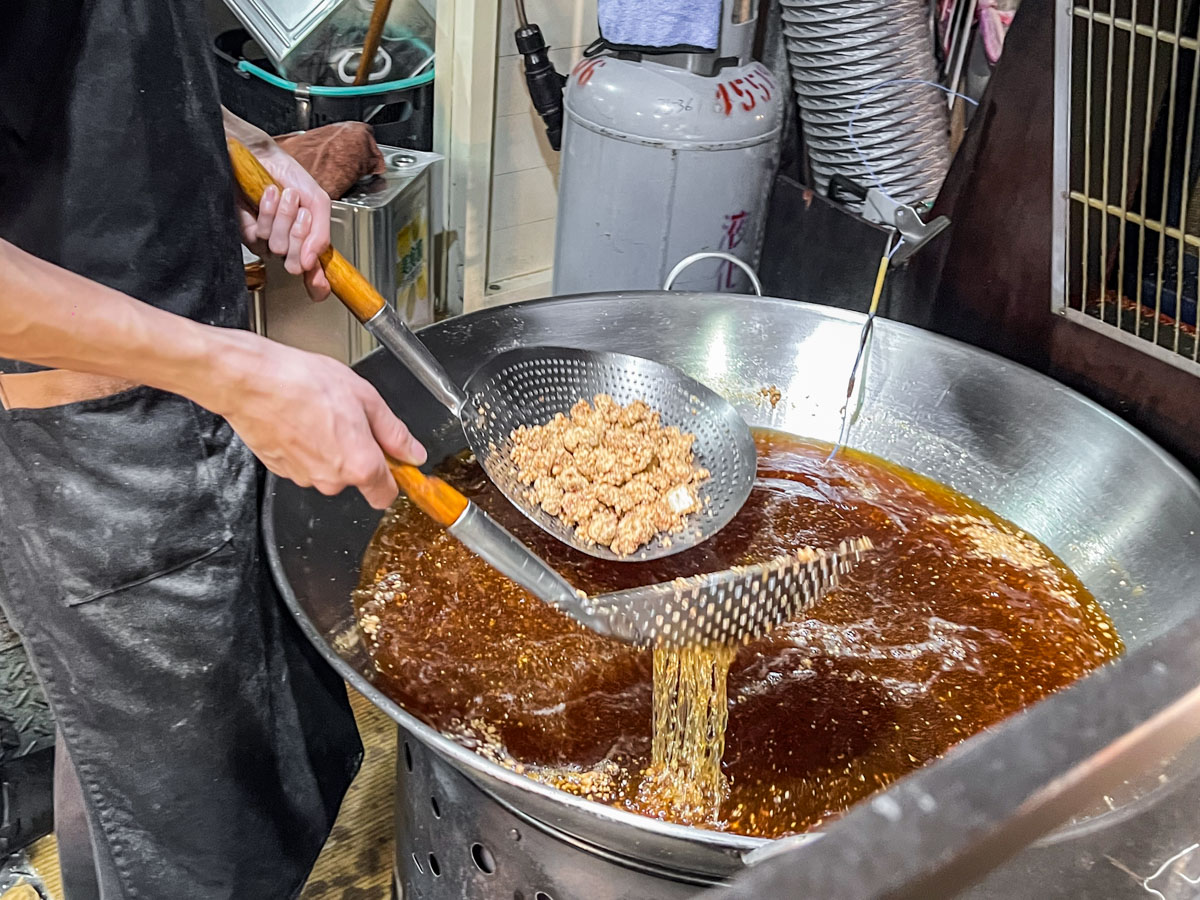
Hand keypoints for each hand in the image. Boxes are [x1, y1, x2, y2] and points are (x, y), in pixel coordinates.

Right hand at [213, 334, 425, 508]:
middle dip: (358, 452)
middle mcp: (331, 480)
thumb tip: (412, 452)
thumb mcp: (366, 398)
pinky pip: (304, 462)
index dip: (393, 477)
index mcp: (359, 465)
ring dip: (331, 446)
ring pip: (328, 469)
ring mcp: (303, 476)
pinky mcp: (280, 469)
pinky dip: (306, 445)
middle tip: (350, 417)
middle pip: (356, 477)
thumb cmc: (303, 383)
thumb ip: (394, 432)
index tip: (394, 461)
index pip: (386, 495)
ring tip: (321, 412)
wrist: (251, 380)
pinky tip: (302, 418)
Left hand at [234, 144, 332, 301]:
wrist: (261, 155)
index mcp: (307, 240)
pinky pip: (262, 235)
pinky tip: (268, 195)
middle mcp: (286, 245)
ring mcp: (266, 240)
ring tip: (285, 197)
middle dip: (302, 234)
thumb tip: (311, 262)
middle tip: (302, 214)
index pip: (313, 272)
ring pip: (279, 248)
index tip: (320, 289)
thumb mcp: (317, 201)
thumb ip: (322, 233)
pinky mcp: (247, 232)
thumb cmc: (287, 175)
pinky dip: (269, 212)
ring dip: (285, 217)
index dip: (317, 283)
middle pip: (297, 264)